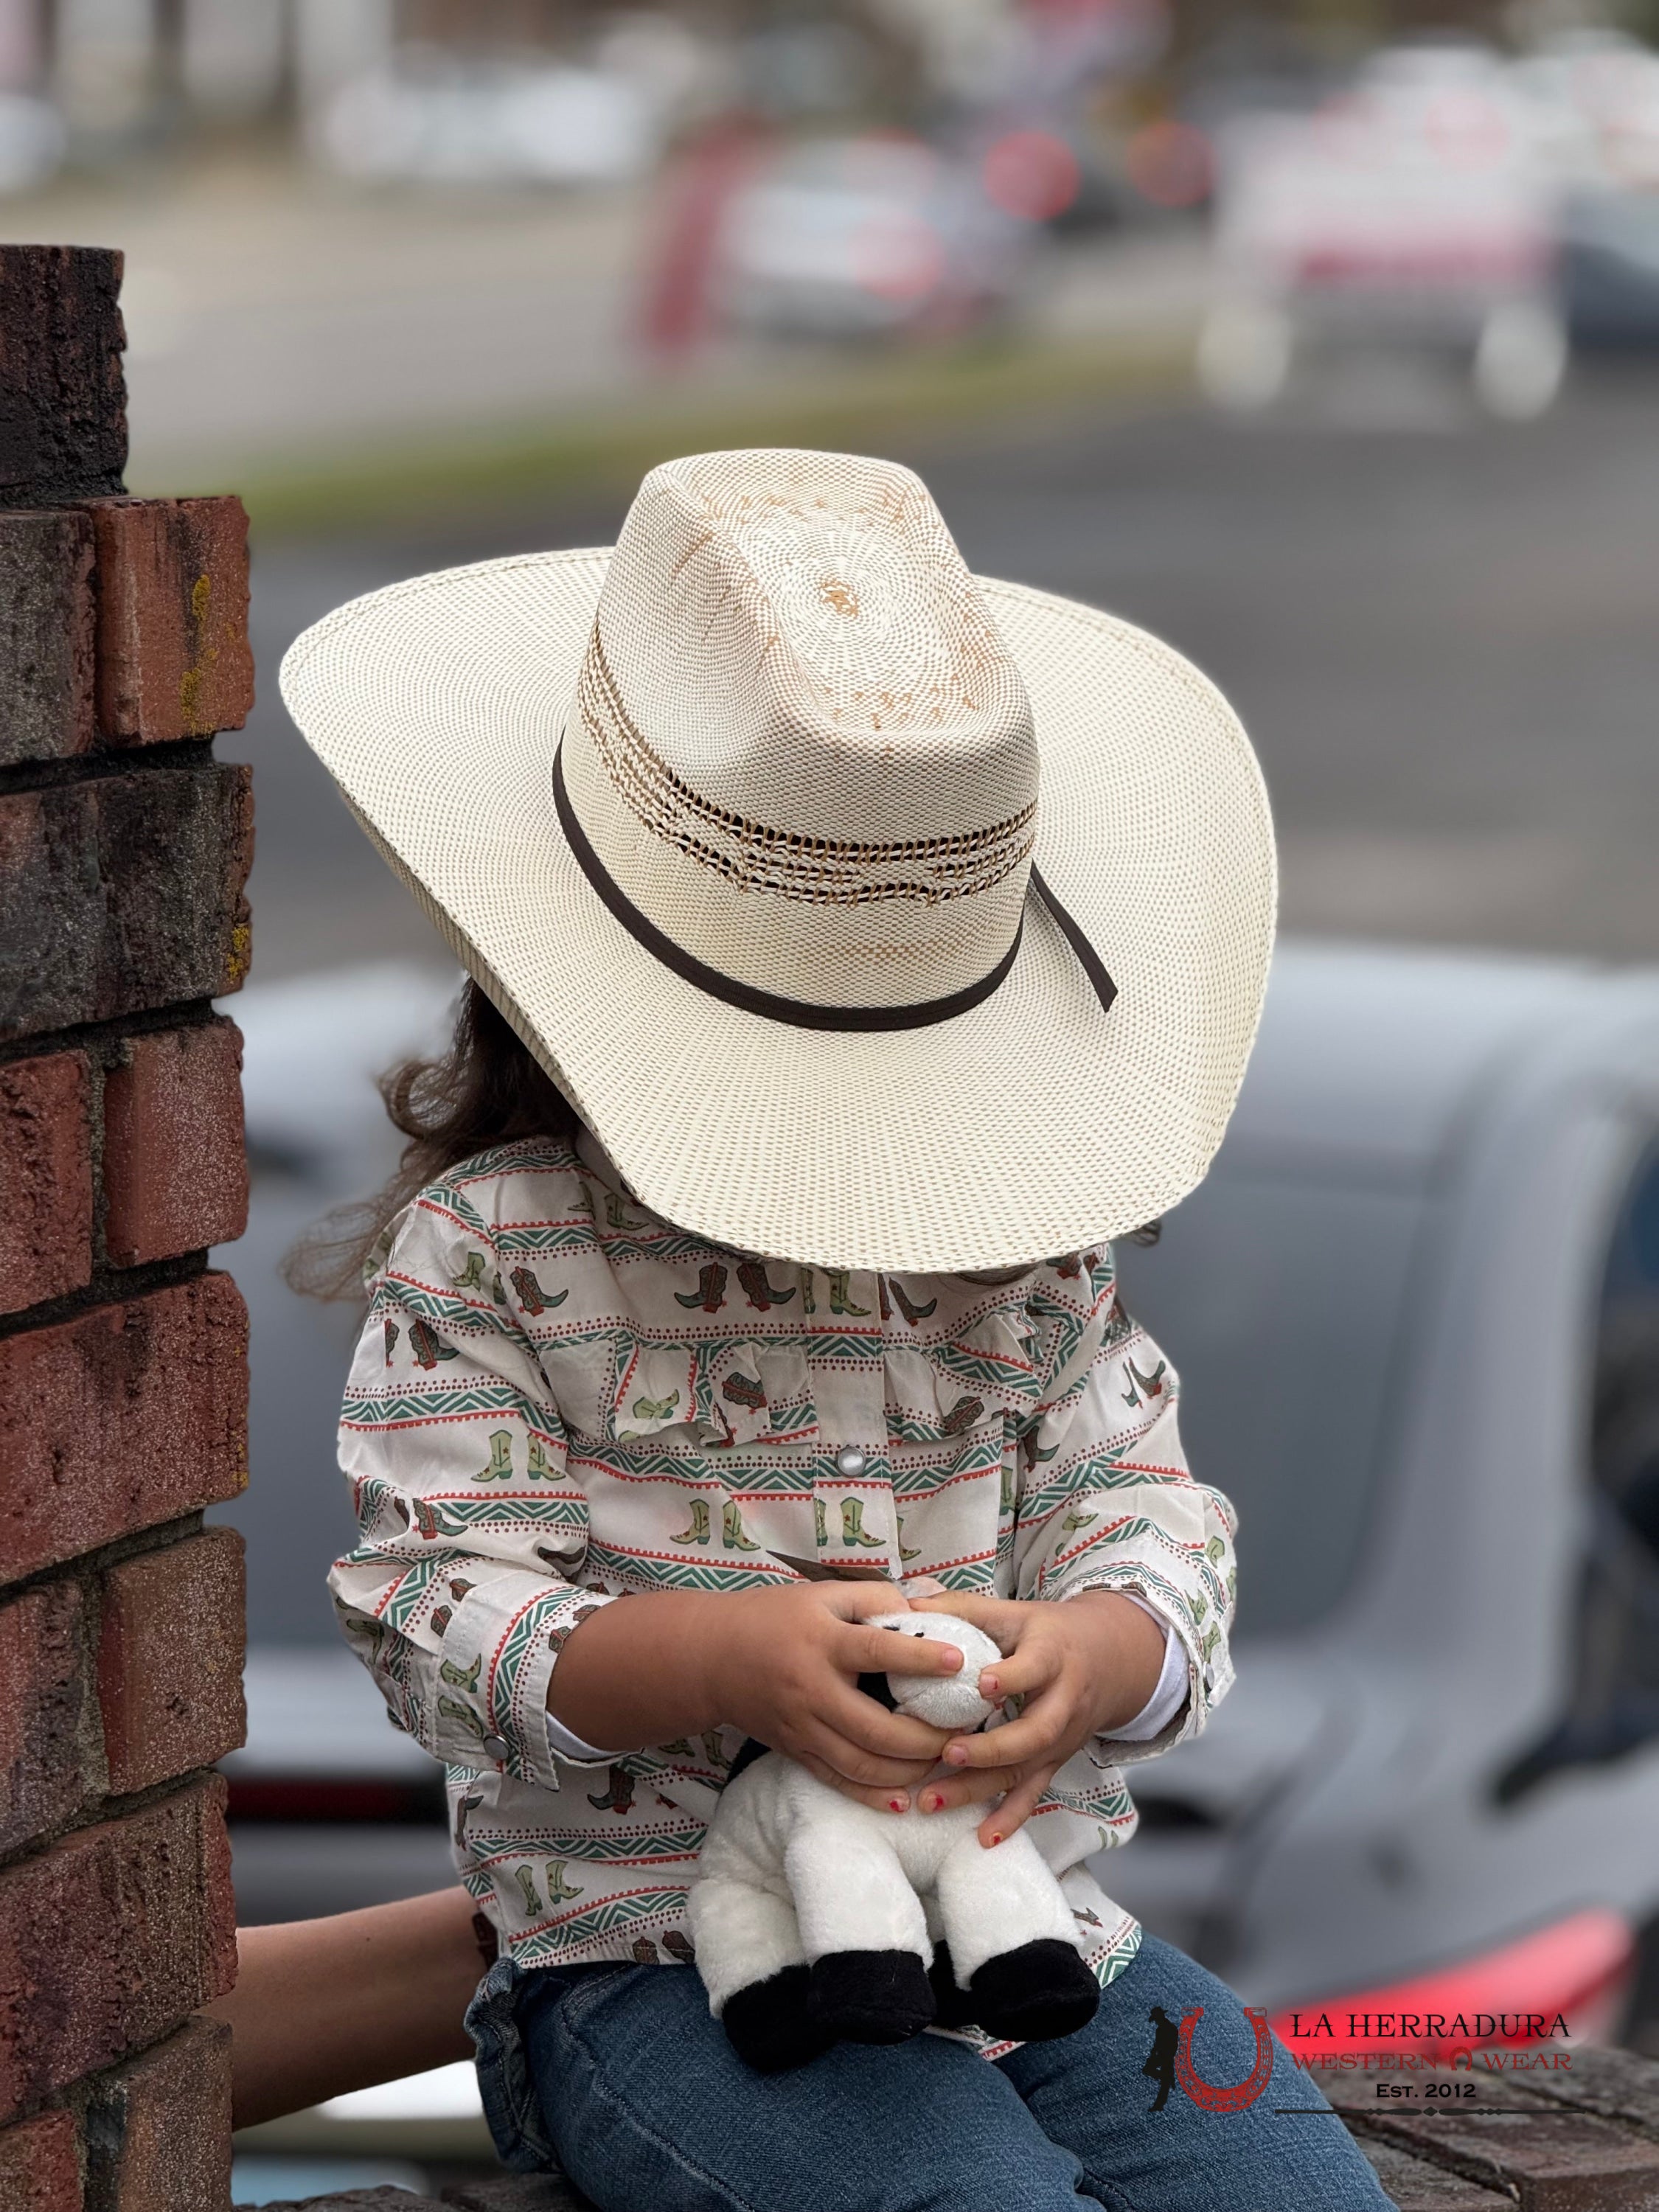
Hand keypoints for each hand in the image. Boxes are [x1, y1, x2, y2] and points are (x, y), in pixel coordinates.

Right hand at [548, 1580, 961, 1816]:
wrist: (712, 1657)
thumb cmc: (775, 1618)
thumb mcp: (822, 1595)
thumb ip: (874, 1600)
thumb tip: (926, 1615)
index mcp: (822, 1642)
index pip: (876, 1651)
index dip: (919, 1658)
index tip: (958, 1662)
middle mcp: (812, 1690)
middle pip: (875, 1728)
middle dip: (926, 1737)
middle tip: (965, 1733)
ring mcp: (802, 1728)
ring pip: (861, 1764)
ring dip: (908, 1771)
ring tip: (944, 1763)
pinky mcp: (796, 1752)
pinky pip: (838, 1782)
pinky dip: (873, 1796)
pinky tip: (905, 1800)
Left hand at [908, 1590, 1169, 1846]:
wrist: (1109, 1660)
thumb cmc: (1047, 1633)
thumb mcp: (1014, 1611)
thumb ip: (963, 1609)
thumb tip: (905, 1603)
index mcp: (1052, 1655)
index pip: (1035, 1668)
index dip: (1011, 1677)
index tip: (980, 1684)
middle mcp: (1062, 1702)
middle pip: (1034, 1732)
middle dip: (991, 1748)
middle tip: (947, 1752)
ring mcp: (1060, 1739)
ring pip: (1025, 1770)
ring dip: (980, 1789)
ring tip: (932, 1800)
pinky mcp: (1054, 1762)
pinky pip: (1034, 1795)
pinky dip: (1010, 1819)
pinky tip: (983, 1839)